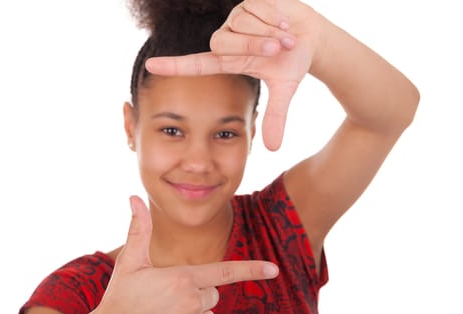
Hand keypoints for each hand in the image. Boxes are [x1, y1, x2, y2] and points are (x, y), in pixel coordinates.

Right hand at [88, 196, 278, 313]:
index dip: (252, 269)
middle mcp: (192, 303)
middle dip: (197, 293)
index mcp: (182, 279)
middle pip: (213, 293)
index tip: (274, 269)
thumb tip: (134, 197)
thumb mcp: (130, 263)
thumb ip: (139, 230)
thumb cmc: (119, 299)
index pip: (225, 272)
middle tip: (168, 298)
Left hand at [145, 0, 320, 150]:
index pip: (197, 64)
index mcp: (230, 60)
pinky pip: (258, 9)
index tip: (151, 66)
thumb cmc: (292, 61)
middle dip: (255, 46)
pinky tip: (284, 22)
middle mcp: (228, 38)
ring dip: (270, 33)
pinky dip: (277, 19)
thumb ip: (275, 117)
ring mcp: (236, 18)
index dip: (175, 66)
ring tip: (286, 37)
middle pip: (222, 42)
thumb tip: (274, 149)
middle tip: (279, 50)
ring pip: (242, 24)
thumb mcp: (284, 90)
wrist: (311, 36)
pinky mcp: (248, 1)